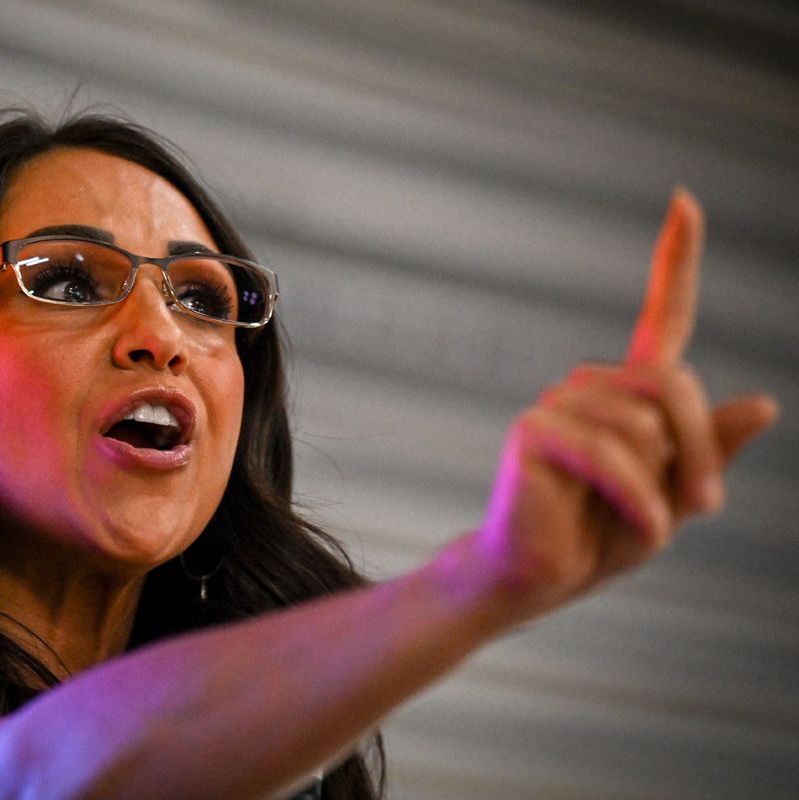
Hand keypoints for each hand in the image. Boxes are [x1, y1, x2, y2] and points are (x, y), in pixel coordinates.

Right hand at [470, 189, 777, 618]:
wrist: (537, 577)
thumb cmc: (599, 536)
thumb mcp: (674, 496)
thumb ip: (710, 450)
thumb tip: (765, 400)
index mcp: (629, 395)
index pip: (662, 317)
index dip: (675, 260)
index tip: (686, 200)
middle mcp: (590, 387)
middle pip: (673, 384)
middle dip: (700, 449)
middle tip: (702, 503)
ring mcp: (557, 404)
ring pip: (647, 423)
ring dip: (664, 484)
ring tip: (643, 521)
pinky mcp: (534, 430)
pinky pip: (612, 454)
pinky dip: (638, 499)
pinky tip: (638, 527)